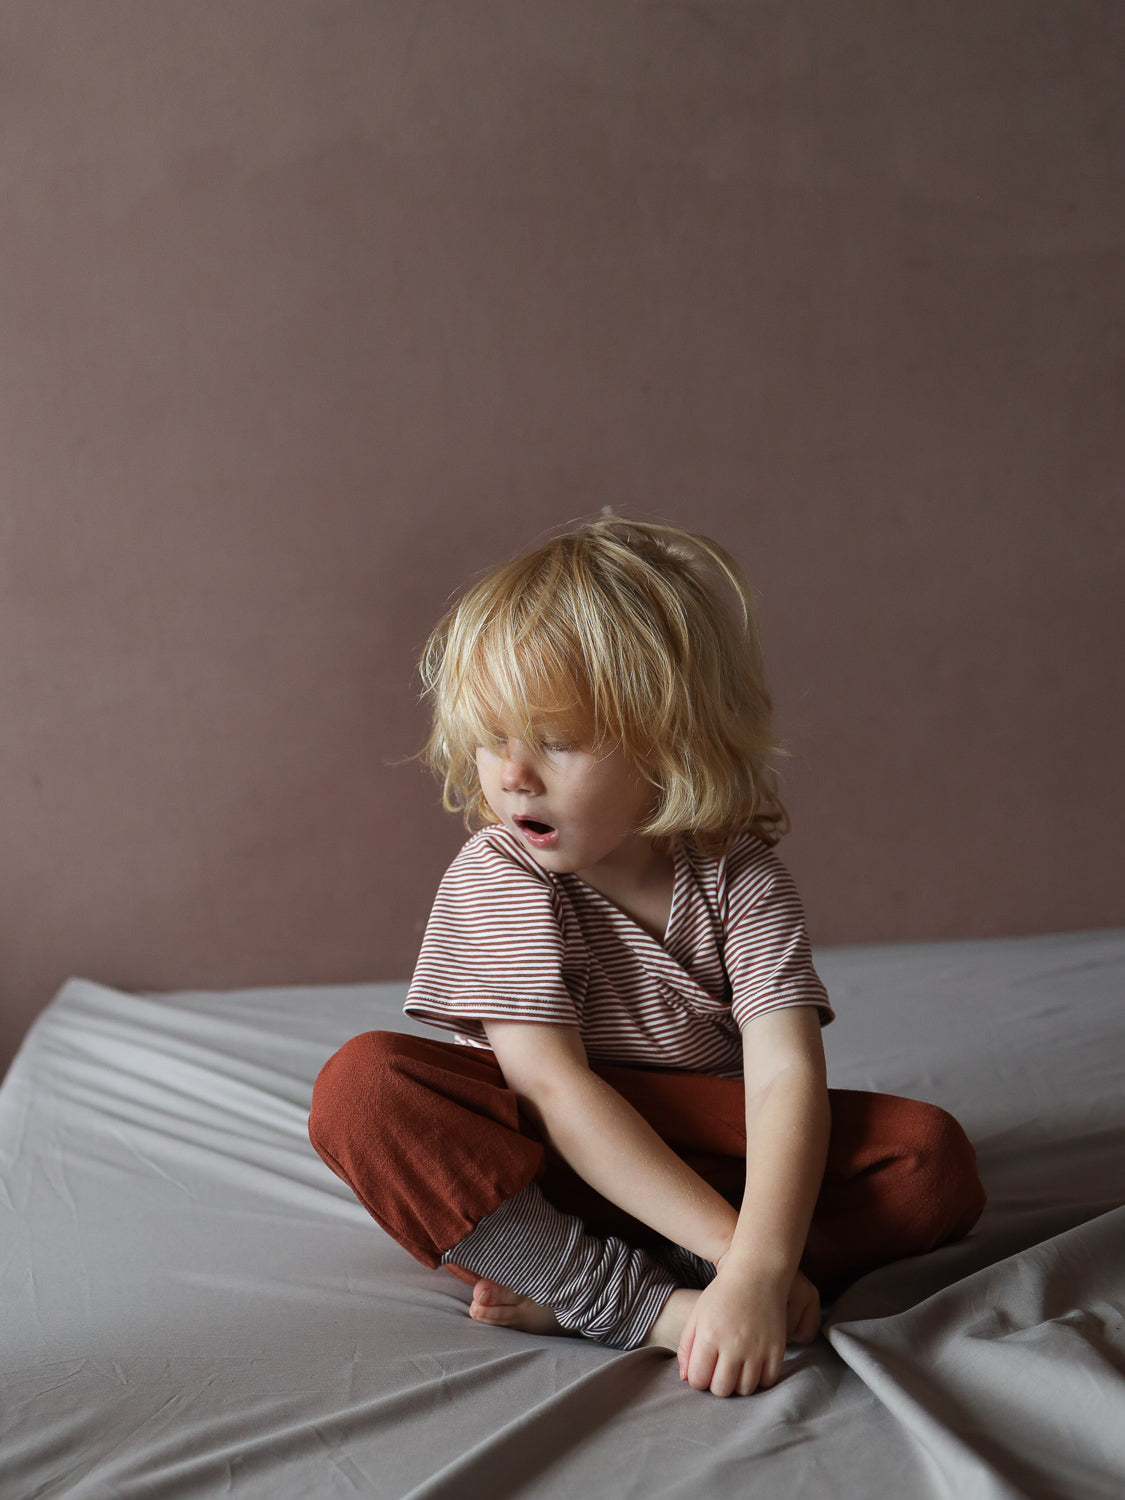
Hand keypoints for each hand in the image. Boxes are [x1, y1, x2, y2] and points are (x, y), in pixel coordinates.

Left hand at [677, 1262, 820, 1396]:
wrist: (758, 1273)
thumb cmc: (723, 1293)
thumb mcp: (697, 1314)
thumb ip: (687, 1347)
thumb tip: (686, 1378)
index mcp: (709, 1335)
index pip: (698, 1380)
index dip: (698, 1379)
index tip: (703, 1370)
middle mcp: (733, 1345)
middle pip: (722, 1390)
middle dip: (716, 1385)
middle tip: (719, 1371)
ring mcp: (757, 1348)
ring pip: (745, 1389)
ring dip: (738, 1384)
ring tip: (736, 1369)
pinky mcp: (777, 1349)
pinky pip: (768, 1381)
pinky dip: (760, 1379)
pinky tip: (753, 1366)